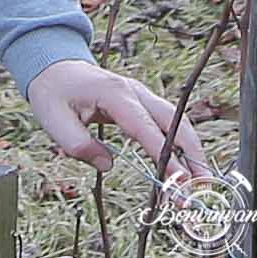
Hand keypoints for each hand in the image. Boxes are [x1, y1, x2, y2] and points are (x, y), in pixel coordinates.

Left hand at [26, 57, 208, 177]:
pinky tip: (186, 168)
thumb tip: (108, 166)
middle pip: (176, 124)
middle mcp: (135, 92)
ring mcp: (142, 96)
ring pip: (179, 123)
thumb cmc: (53, 93)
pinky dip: (181, 146)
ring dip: (192, 153)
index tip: (181, 185)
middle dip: (193, 157)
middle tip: (203, 190)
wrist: (54, 67)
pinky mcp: (144, 104)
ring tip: (201, 185)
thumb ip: (78, 145)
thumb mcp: (53, 119)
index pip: (148, 130)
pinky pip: (169, 124)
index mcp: (114, 94)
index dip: (167, 159)